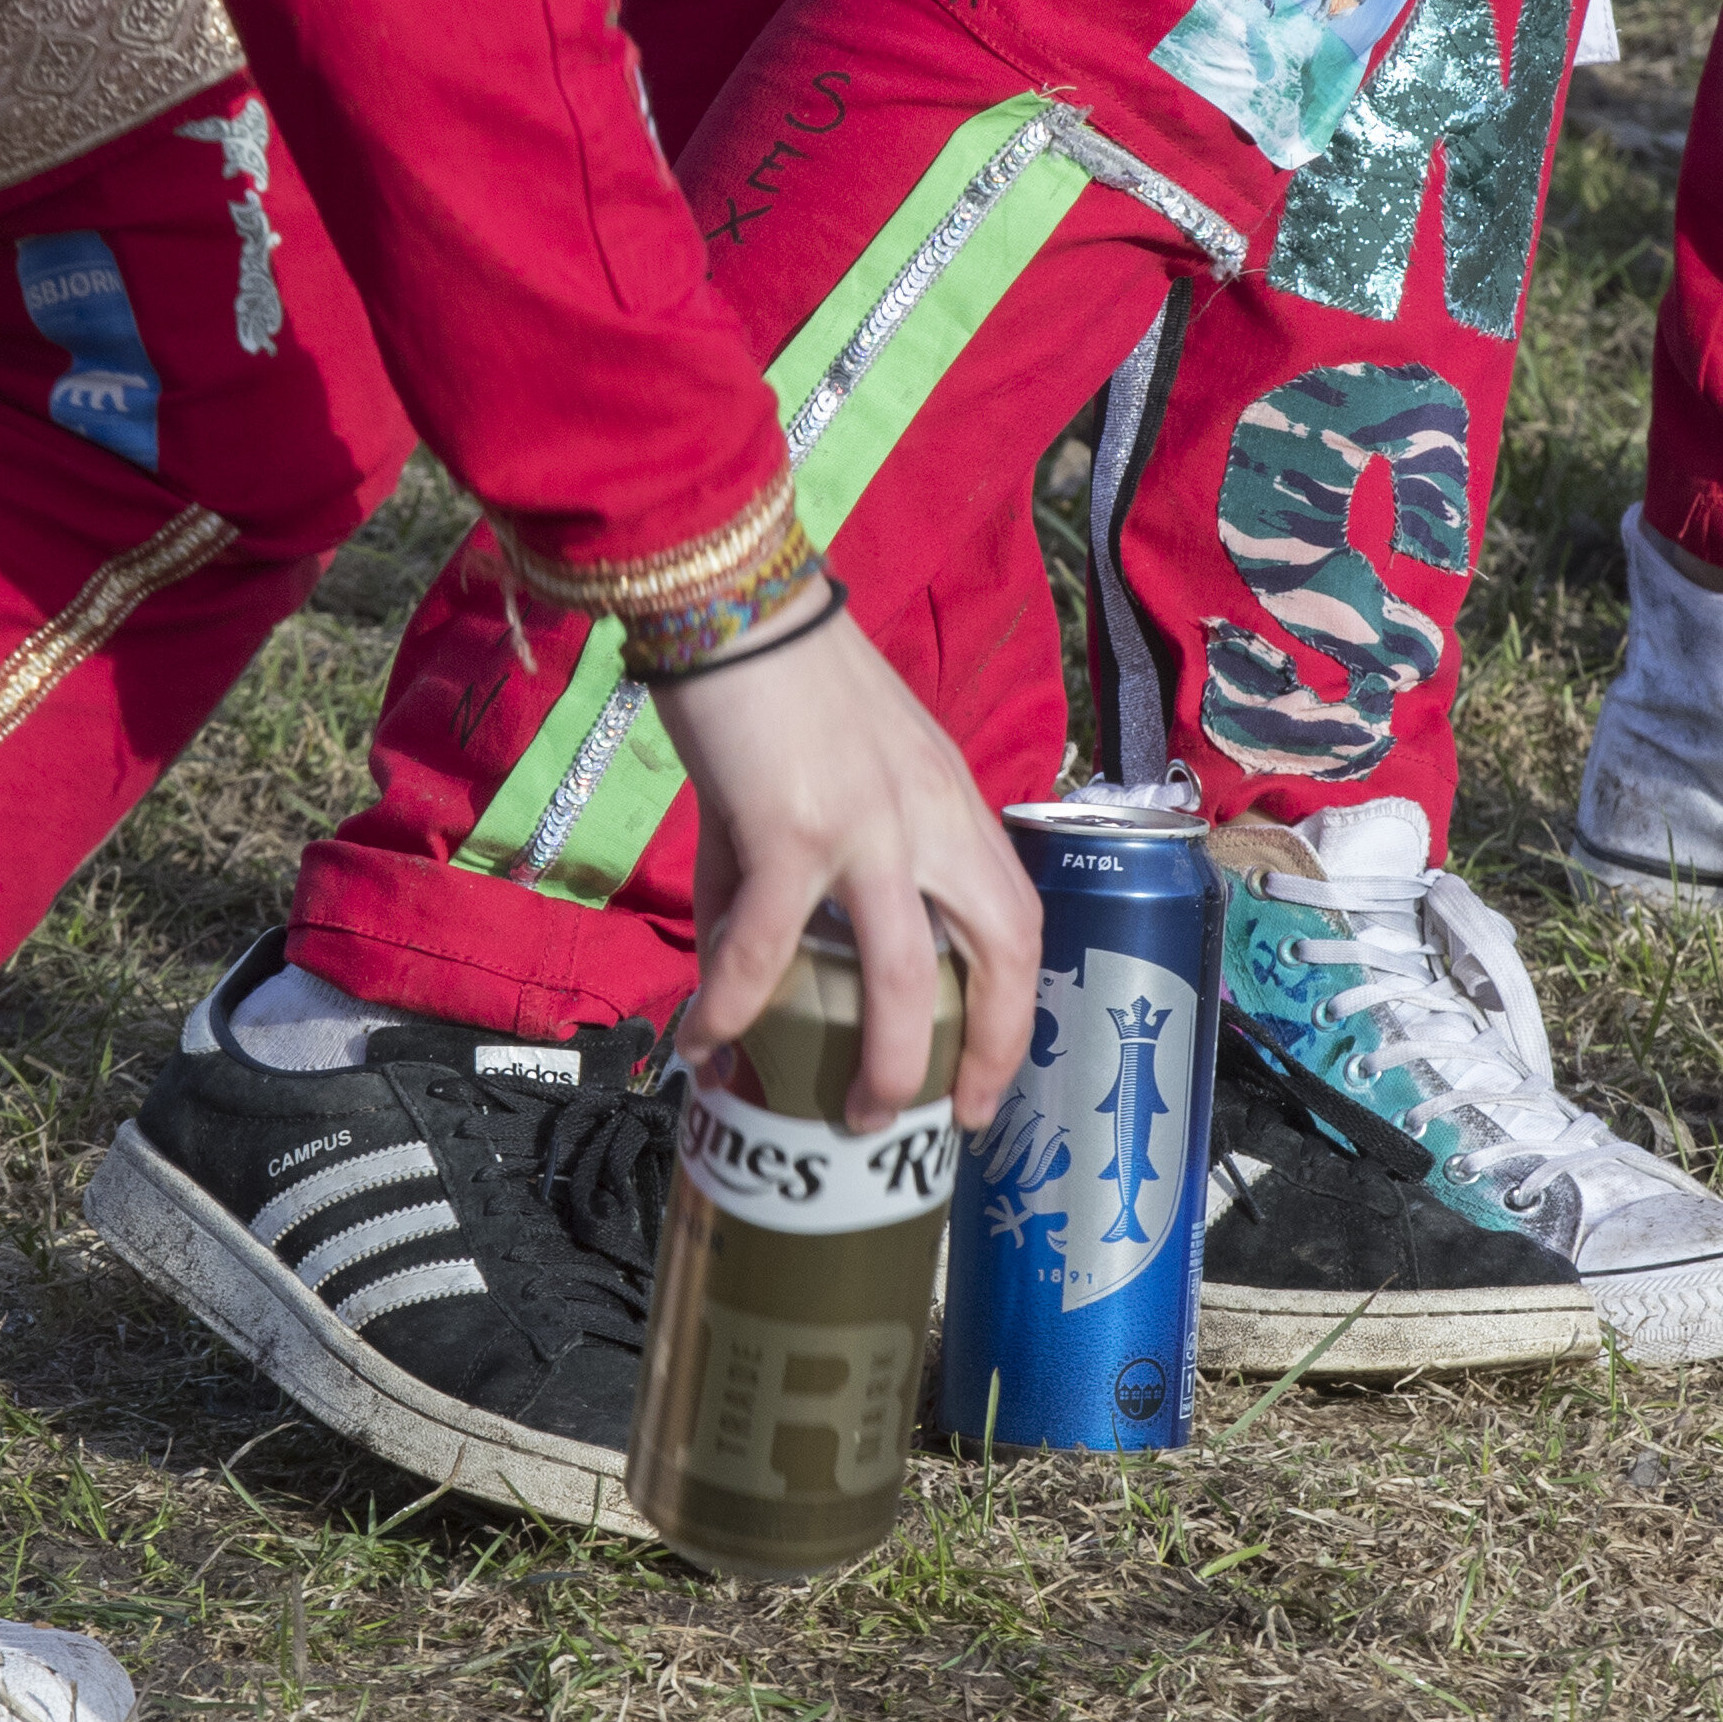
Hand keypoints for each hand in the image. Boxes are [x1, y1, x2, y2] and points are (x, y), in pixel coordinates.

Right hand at [650, 591, 1039, 1129]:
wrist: (731, 599)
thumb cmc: (779, 677)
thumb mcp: (829, 775)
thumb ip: (806, 868)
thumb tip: (748, 962)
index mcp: (952, 802)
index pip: (1018, 917)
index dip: (1015, 1009)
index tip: (987, 1077)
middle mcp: (933, 817)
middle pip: (1003, 952)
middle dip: (990, 1052)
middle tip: (947, 1121)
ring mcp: (872, 825)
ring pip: (902, 975)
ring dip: (884, 1061)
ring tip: (853, 1118)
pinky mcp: (794, 826)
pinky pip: (766, 947)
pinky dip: (735, 1005)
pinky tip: (704, 1041)